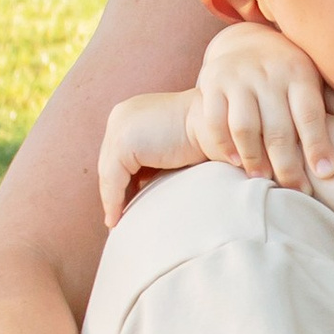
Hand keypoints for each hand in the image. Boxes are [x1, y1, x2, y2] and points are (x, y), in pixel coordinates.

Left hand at [99, 92, 204, 226]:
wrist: (225, 129)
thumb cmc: (210, 140)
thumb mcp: (174, 150)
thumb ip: (157, 161)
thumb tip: (139, 188)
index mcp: (136, 111)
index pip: (120, 153)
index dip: (121, 181)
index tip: (124, 205)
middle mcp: (124, 114)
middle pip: (110, 161)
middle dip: (114, 191)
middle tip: (116, 218)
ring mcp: (122, 125)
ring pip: (109, 171)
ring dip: (112, 199)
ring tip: (116, 222)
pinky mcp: (124, 141)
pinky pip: (112, 179)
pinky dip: (114, 200)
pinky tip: (117, 219)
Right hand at [192, 23, 333, 187]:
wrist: (242, 41)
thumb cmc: (288, 71)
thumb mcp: (314, 80)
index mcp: (298, 72)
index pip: (309, 113)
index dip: (318, 144)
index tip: (326, 173)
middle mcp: (267, 74)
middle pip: (278, 128)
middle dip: (288, 166)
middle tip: (298, 193)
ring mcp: (237, 78)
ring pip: (245, 127)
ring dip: (255, 159)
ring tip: (265, 182)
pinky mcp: (211, 85)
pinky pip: (215, 121)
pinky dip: (224, 145)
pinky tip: (236, 164)